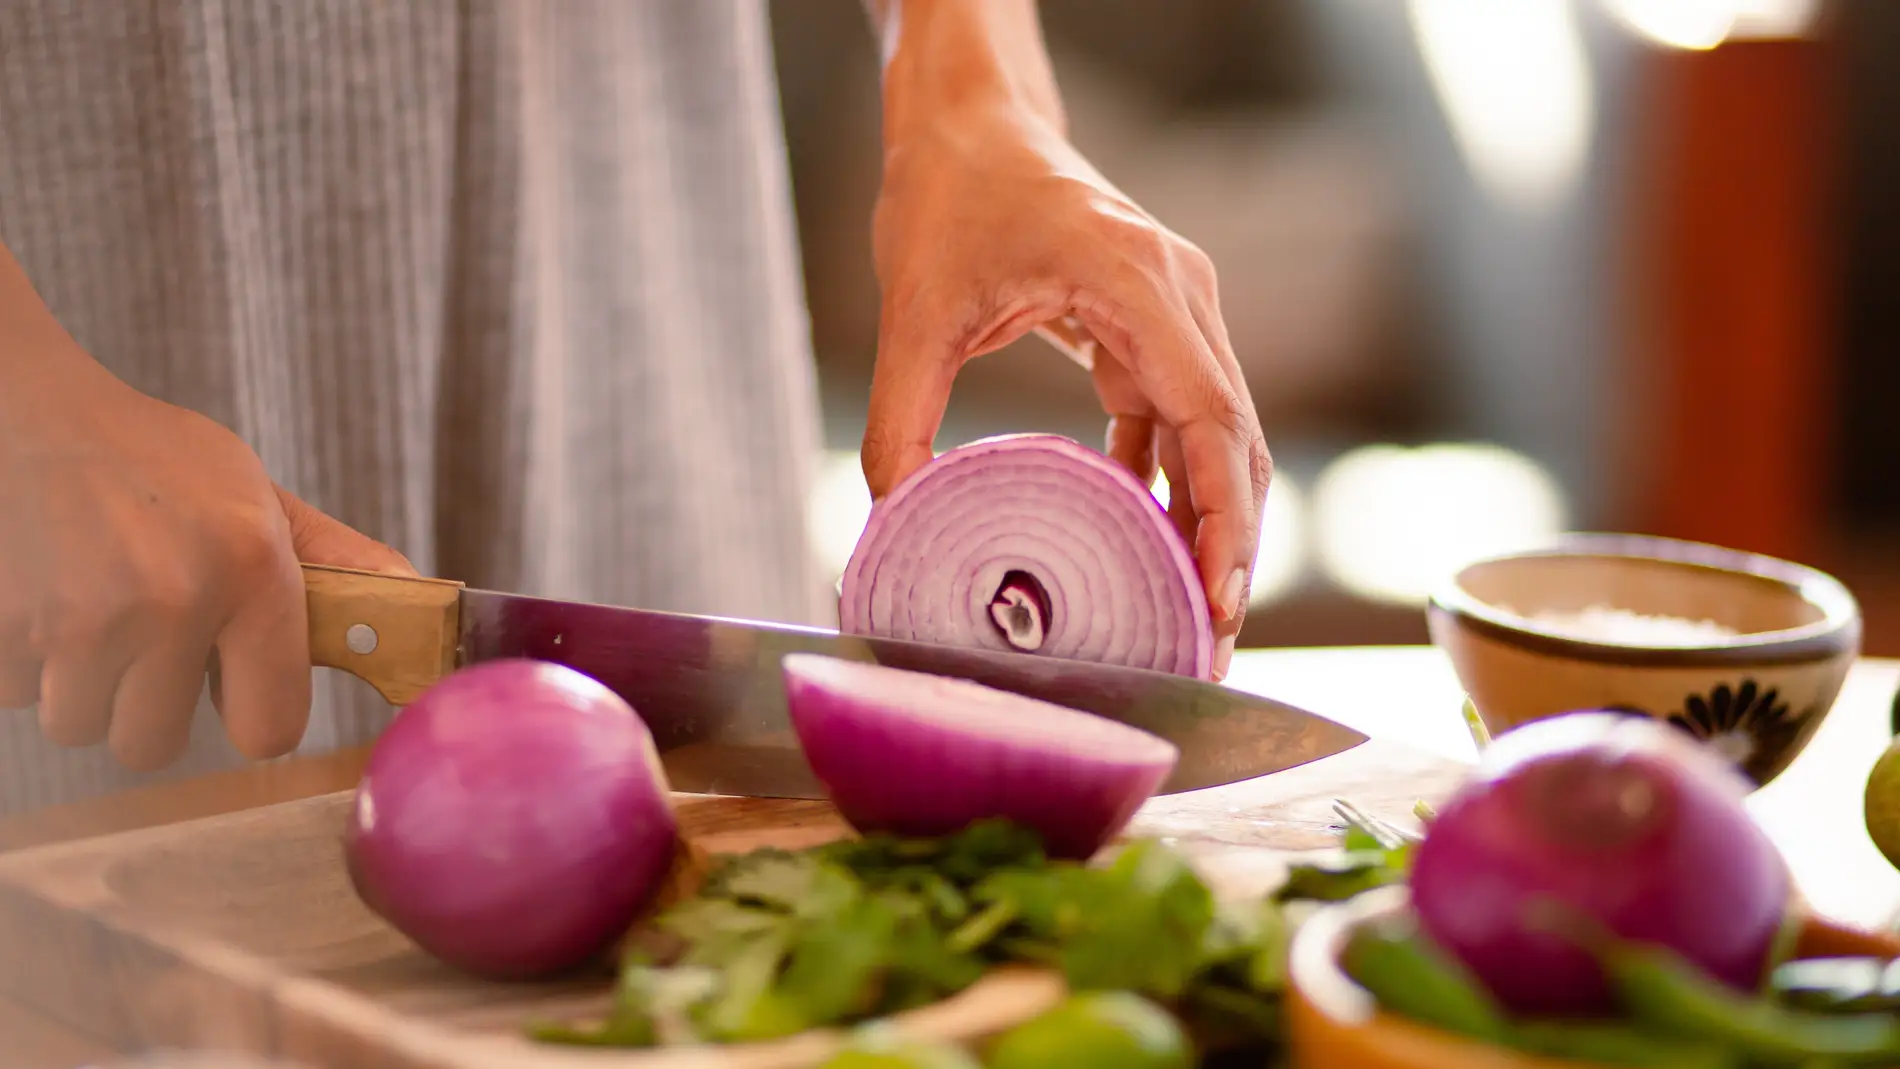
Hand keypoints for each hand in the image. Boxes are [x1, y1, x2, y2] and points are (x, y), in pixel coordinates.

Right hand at [0, 256, 413, 768]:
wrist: (24, 409)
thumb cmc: (152, 458)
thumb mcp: (256, 497)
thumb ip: (334, 564)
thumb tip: (426, 602)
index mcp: (251, 571)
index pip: (268, 730)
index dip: (250, 717)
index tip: (235, 692)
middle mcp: (171, 601)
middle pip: (152, 744)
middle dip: (144, 703)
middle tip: (144, 635)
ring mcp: (79, 617)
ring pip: (81, 725)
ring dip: (81, 683)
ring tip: (91, 606)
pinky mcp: (5, 625)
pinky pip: (16, 696)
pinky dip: (23, 660)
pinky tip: (41, 596)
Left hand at [859, 103, 1270, 678]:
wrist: (970, 120)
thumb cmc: (951, 193)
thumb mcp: (915, 310)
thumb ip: (901, 420)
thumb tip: (890, 525)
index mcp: (1142, 284)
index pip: (1213, 419)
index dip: (1224, 518)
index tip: (1220, 600)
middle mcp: (1181, 296)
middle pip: (1236, 441)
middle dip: (1229, 547)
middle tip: (1209, 644)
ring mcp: (1175, 310)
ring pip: (1216, 436)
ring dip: (1205, 524)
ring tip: (1186, 617)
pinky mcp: (1149, 327)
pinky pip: (1175, 419)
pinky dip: (1165, 485)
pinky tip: (1139, 547)